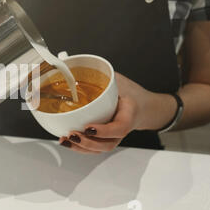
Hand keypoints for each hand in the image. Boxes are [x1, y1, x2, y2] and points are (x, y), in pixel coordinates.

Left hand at [59, 73, 176, 153]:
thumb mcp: (118, 80)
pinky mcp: (106, 140)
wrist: (143, 107)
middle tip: (73, 134)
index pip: (119, 127)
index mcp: (129, 114)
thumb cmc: (129, 93)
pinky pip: (94, 148)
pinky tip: (67, 142)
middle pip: (107, 144)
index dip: (104, 131)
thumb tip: (69, 59)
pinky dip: (80, 148)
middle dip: (88, 142)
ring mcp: (114, 138)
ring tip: (66, 140)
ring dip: (81, 147)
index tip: (88, 127)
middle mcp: (122, 130)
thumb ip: (100, 74)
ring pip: (99, 149)